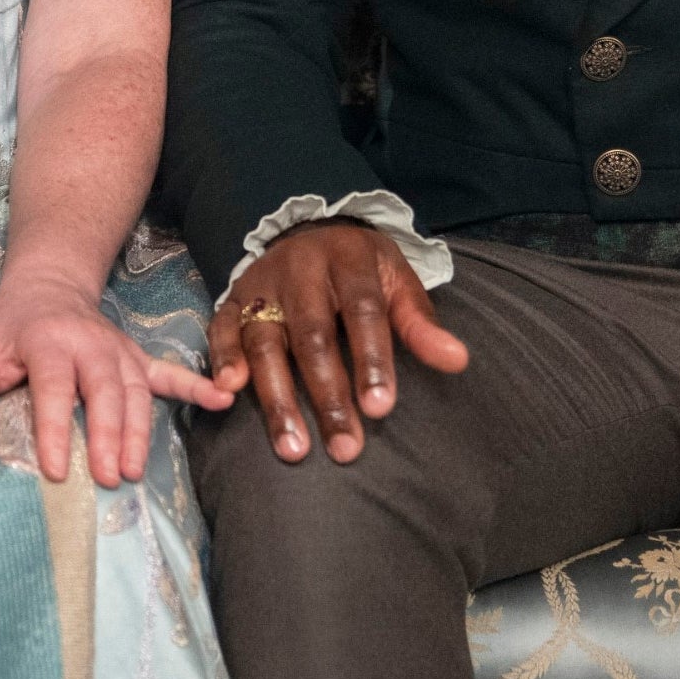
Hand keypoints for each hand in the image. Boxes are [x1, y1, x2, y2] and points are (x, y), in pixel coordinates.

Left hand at [0, 265, 232, 487]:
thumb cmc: (11, 328)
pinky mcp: (135, 358)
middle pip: (104, 390)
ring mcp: (118, 350)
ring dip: (139, 429)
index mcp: (48, 341)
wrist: (49, 283)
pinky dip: (196, 387)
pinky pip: (168, 373)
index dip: (53, 426)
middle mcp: (89, 344)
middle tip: (107, 476)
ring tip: (133, 470)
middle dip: (107, 433)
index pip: (54, 386)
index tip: (54, 469)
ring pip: (136, 390)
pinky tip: (221, 401)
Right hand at [209, 221, 467, 464]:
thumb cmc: (361, 268)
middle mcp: (300, 269)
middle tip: (345, 448)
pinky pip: (221, 329)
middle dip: (328, 394)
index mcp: (348, 259)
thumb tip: (457, 360)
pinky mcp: (233, 298)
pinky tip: (229, 392)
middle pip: (312, 334)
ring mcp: (262, 284)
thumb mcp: (396, 280)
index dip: (371, 359)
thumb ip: (420, 322)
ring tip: (294, 447)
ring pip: (265, 340)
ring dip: (277, 397)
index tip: (381, 408)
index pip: (362, 311)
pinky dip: (222, 358)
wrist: (310, 230)